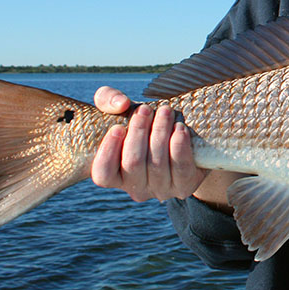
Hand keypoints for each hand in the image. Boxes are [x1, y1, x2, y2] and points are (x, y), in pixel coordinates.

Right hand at [91, 86, 207, 201]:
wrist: (185, 136)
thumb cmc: (144, 123)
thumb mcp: (121, 108)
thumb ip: (108, 99)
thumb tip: (120, 104)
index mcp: (115, 175)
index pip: (103, 174)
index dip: (108, 152)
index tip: (118, 127)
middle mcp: (135, 188)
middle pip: (133, 163)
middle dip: (139, 132)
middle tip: (146, 109)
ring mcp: (160, 190)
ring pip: (157, 164)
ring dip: (160, 132)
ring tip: (165, 111)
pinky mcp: (184, 186)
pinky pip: (181, 168)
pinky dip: (180, 145)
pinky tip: (180, 128)